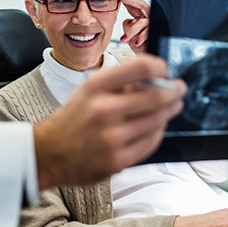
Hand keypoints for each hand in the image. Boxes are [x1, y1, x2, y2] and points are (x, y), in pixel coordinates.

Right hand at [34, 55, 185, 189]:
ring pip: (157, 120)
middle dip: (173, 90)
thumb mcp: (88, 90)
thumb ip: (118, 83)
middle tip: (179, 88)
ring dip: (169, 110)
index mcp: (96, 86)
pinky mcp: (118, 160)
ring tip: (173, 105)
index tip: (165, 69)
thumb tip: (153, 78)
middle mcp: (104, 109)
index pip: (140, 67)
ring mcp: (112, 137)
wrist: (48, 153)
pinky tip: (158, 126)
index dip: (159, 66)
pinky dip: (159, 131)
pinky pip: (151, 142)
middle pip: (156, 95)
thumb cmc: (73, 118)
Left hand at [119, 0, 148, 53]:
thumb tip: (129, 21)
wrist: (147, 57)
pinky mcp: (156, 33)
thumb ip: (127, 25)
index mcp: (141, 18)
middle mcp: (149, 19)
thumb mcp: (129, 35)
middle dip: (132, 1)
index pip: (135, 6)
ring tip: (125, 39)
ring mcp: (153, 25)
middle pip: (142, 6)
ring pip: (142, 21)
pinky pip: (147, 31)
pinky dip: (140, 37)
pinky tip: (136, 42)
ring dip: (132, 30)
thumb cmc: (139, 46)